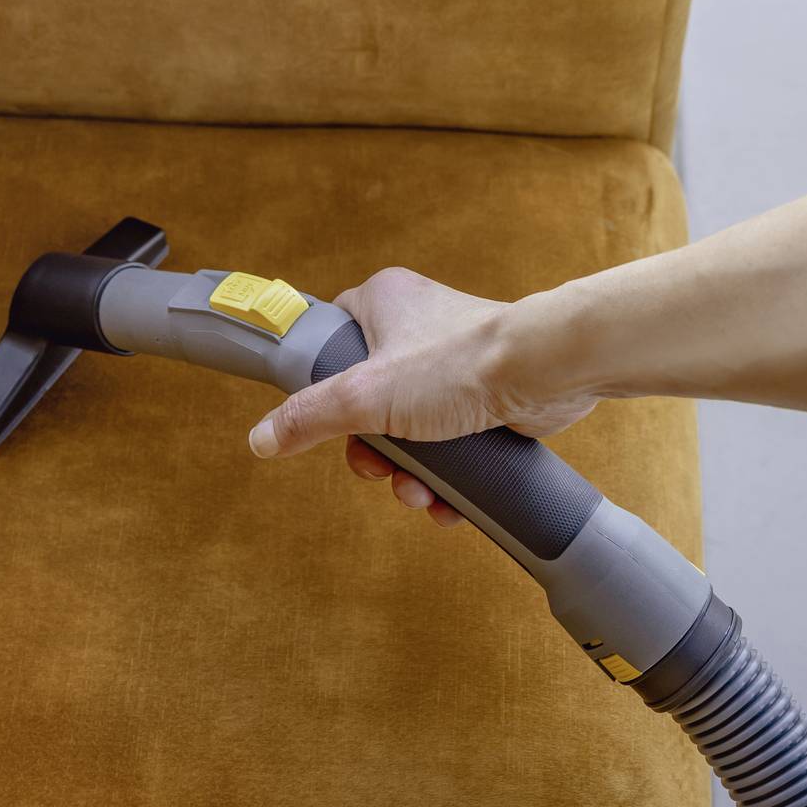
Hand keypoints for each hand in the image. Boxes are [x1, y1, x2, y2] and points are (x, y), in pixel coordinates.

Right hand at [247, 267, 597, 526]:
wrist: (546, 373)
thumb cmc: (460, 363)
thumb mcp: (364, 394)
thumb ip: (309, 416)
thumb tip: (260, 439)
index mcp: (383, 303)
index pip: (331, 334)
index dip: (320, 380)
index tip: (323, 416)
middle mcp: (418, 327)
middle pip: (368, 399)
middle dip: (372, 449)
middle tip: (378, 469)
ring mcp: (453, 365)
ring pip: (410, 429)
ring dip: (409, 473)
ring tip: (420, 495)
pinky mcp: (485, 398)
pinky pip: (450, 445)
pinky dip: (446, 478)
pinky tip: (447, 503)